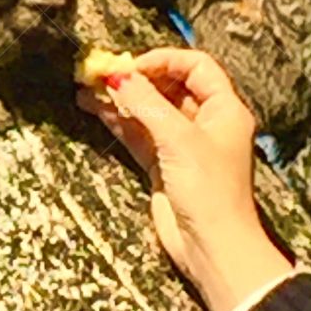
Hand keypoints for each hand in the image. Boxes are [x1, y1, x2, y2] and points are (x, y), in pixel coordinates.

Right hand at [77, 46, 293, 310]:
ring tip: (87, 86)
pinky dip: (116, 120)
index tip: (133, 66)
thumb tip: (118, 76)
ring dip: (120, 98)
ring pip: (148, 109)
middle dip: (135, 78)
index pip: (196, 66)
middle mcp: (205, 122)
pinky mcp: (163, 164)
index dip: (164, 60)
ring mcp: (182, 143)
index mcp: (224, 109)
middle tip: (103, 72)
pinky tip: (92, 108)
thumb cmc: (210, 192)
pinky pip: (137, 132)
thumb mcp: (178, 139)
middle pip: (168, 85)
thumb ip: (146, 103)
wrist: (213, 249)